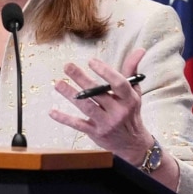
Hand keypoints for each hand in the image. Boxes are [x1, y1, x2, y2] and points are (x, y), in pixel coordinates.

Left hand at [49, 47, 153, 163]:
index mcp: (129, 99)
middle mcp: (118, 112)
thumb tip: (140, 49)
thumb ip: (131, 70)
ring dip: (70, 95)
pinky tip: (52, 111)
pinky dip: (64, 119)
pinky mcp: (95, 133)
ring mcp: (106, 123)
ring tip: (58, 83)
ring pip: (86, 107)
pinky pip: (78, 125)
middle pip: (98, 93)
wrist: (133, 144)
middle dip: (81, 79)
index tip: (92, 61)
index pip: (118, 83)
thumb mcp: (135, 92)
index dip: (105, 72)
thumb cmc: (131, 112)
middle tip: (68, 66)